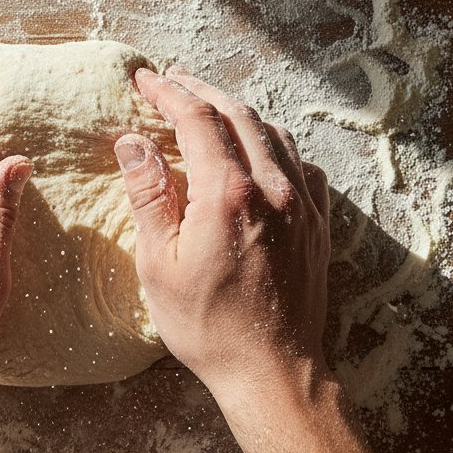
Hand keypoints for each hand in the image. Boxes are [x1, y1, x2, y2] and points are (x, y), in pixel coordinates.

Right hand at [115, 67, 330, 403]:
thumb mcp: (160, 265)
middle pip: (237, 115)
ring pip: (273, 133)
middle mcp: (273, 189)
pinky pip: (301, 164)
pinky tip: (260, 152)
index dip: (169, 92)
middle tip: (171, 81)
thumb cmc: (209, 327)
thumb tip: (133, 142)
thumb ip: (149, 195)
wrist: (273, 373)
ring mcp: (303, 205)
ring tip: (209, 107)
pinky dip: (275, 144)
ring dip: (237, 112)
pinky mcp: (319, 224)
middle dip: (201, 91)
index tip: (145, 79)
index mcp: (229, 195)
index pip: (197, 119)